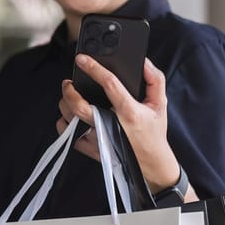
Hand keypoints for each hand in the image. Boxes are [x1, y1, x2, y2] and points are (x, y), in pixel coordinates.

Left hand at [57, 54, 180, 191]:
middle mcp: (110, 125)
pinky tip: (70, 117)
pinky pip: (68, 134)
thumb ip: (155, 80)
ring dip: (65, 104)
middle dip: (69, 90)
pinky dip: (64, 123)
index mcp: (129, 112)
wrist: (151, 165)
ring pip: (69, 119)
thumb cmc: (154, 133)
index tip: (82, 59)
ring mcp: (98, 139)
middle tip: (68, 82)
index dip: (93, 68)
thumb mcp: (160, 105)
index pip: (108, 84)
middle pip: (78, 105)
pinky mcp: (90, 149)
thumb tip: (143, 63)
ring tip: (69, 97)